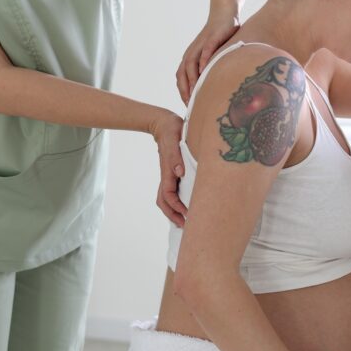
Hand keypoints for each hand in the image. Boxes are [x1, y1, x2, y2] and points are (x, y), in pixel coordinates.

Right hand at [150, 110, 188, 226]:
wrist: (164, 123)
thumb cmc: (171, 130)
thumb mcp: (174, 140)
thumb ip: (175, 156)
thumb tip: (179, 172)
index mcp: (167, 171)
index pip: (168, 195)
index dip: (176, 207)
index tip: (187, 214)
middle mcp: (167, 176)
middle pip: (164, 202)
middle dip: (173, 215)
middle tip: (185, 226)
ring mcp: (169, 175)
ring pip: (167, 199)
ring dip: (174, 211)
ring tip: (186, 221)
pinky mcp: (173, 172)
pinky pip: (172, 192)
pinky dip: (176, 203)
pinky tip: (186, 206)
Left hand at [176, 13, 240, 103]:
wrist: (224, 15)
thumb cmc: (220, 39)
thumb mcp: (214, 57)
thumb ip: (211, 72)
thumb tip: (213, 92)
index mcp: (190, 59)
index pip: (181, 78)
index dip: (182, 92)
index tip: (187, 106)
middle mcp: (191, 53)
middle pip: (182, 74)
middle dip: (185, 90)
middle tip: (190, 104)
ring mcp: (200, 45)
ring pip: (191, 64)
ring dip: (192, 79)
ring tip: (195, 92)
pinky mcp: (211, 37)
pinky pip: (205, 50)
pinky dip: (204, 60)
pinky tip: (206, 70)